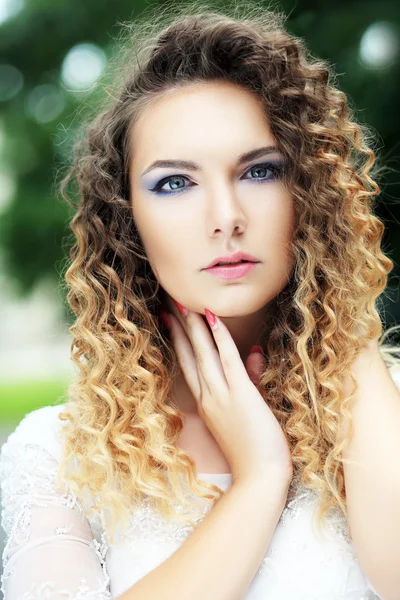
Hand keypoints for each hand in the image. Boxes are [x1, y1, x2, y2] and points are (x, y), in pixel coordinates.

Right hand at [162, 301, 292, 487]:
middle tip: (169, 305)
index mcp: (207, 404)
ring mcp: (222, 396)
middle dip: (180, 329)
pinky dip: (220, 337)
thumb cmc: (255, 452)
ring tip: (184, 305)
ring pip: (204, 354)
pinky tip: (212, 319)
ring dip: (194, 327)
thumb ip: (251, 380)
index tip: (171, 322)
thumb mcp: (249, 412)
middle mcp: (208, 398)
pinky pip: (227, 359)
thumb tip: (254, 354)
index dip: (180, 342)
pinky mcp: (241, 394)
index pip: (189, 366)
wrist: (260, 478)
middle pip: (190, 356)